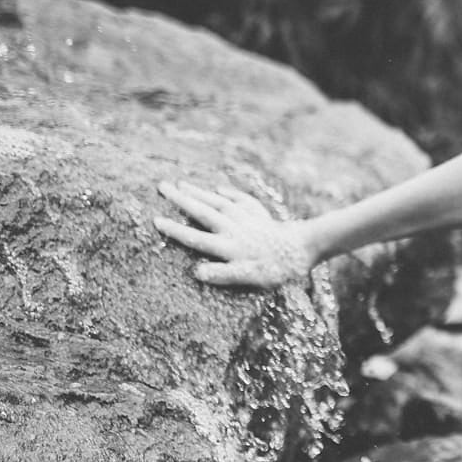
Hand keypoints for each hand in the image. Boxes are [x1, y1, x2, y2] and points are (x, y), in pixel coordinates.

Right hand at [154, 181, 315, 288]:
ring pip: (218, 202)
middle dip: (181, 199)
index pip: (196, 238)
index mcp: (229, 246)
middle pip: (203, 212)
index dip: (175, 230)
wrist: (304, 248)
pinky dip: (229, 193)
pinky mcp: (260, 214)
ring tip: (181, 183)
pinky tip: (219, 188)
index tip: (156, 219)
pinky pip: (241, 200)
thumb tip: (196, 272)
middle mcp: (234, 229)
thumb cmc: (276, 268)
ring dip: (199, 192)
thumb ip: (224, 275)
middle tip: (161, 186)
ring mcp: (247, 219)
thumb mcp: (251, 277)